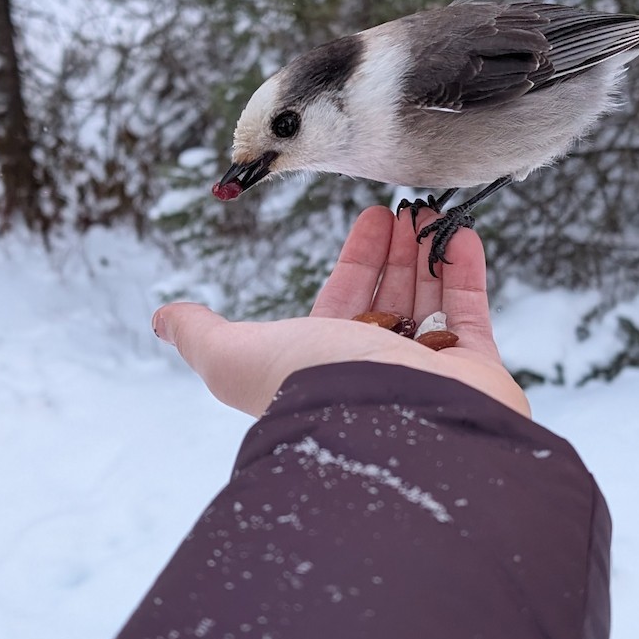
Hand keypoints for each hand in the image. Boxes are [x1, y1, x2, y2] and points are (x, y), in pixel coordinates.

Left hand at [152, 205, 529, 418]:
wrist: (393, 428)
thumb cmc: (314, 390)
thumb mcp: (237, 355)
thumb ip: (203, 335)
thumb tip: (163, 320)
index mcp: (326, 362)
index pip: (343, 299)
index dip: (355, 259)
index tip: (370, 218)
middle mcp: (376, 368)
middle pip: (387, 296)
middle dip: (393, 252)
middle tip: (403, 209)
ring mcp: (427, 372)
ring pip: (428, 300)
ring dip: (427, 254)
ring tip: (430, 212)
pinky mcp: (475, 372)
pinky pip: (470, 314)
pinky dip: (466, 272)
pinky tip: (463, 235)